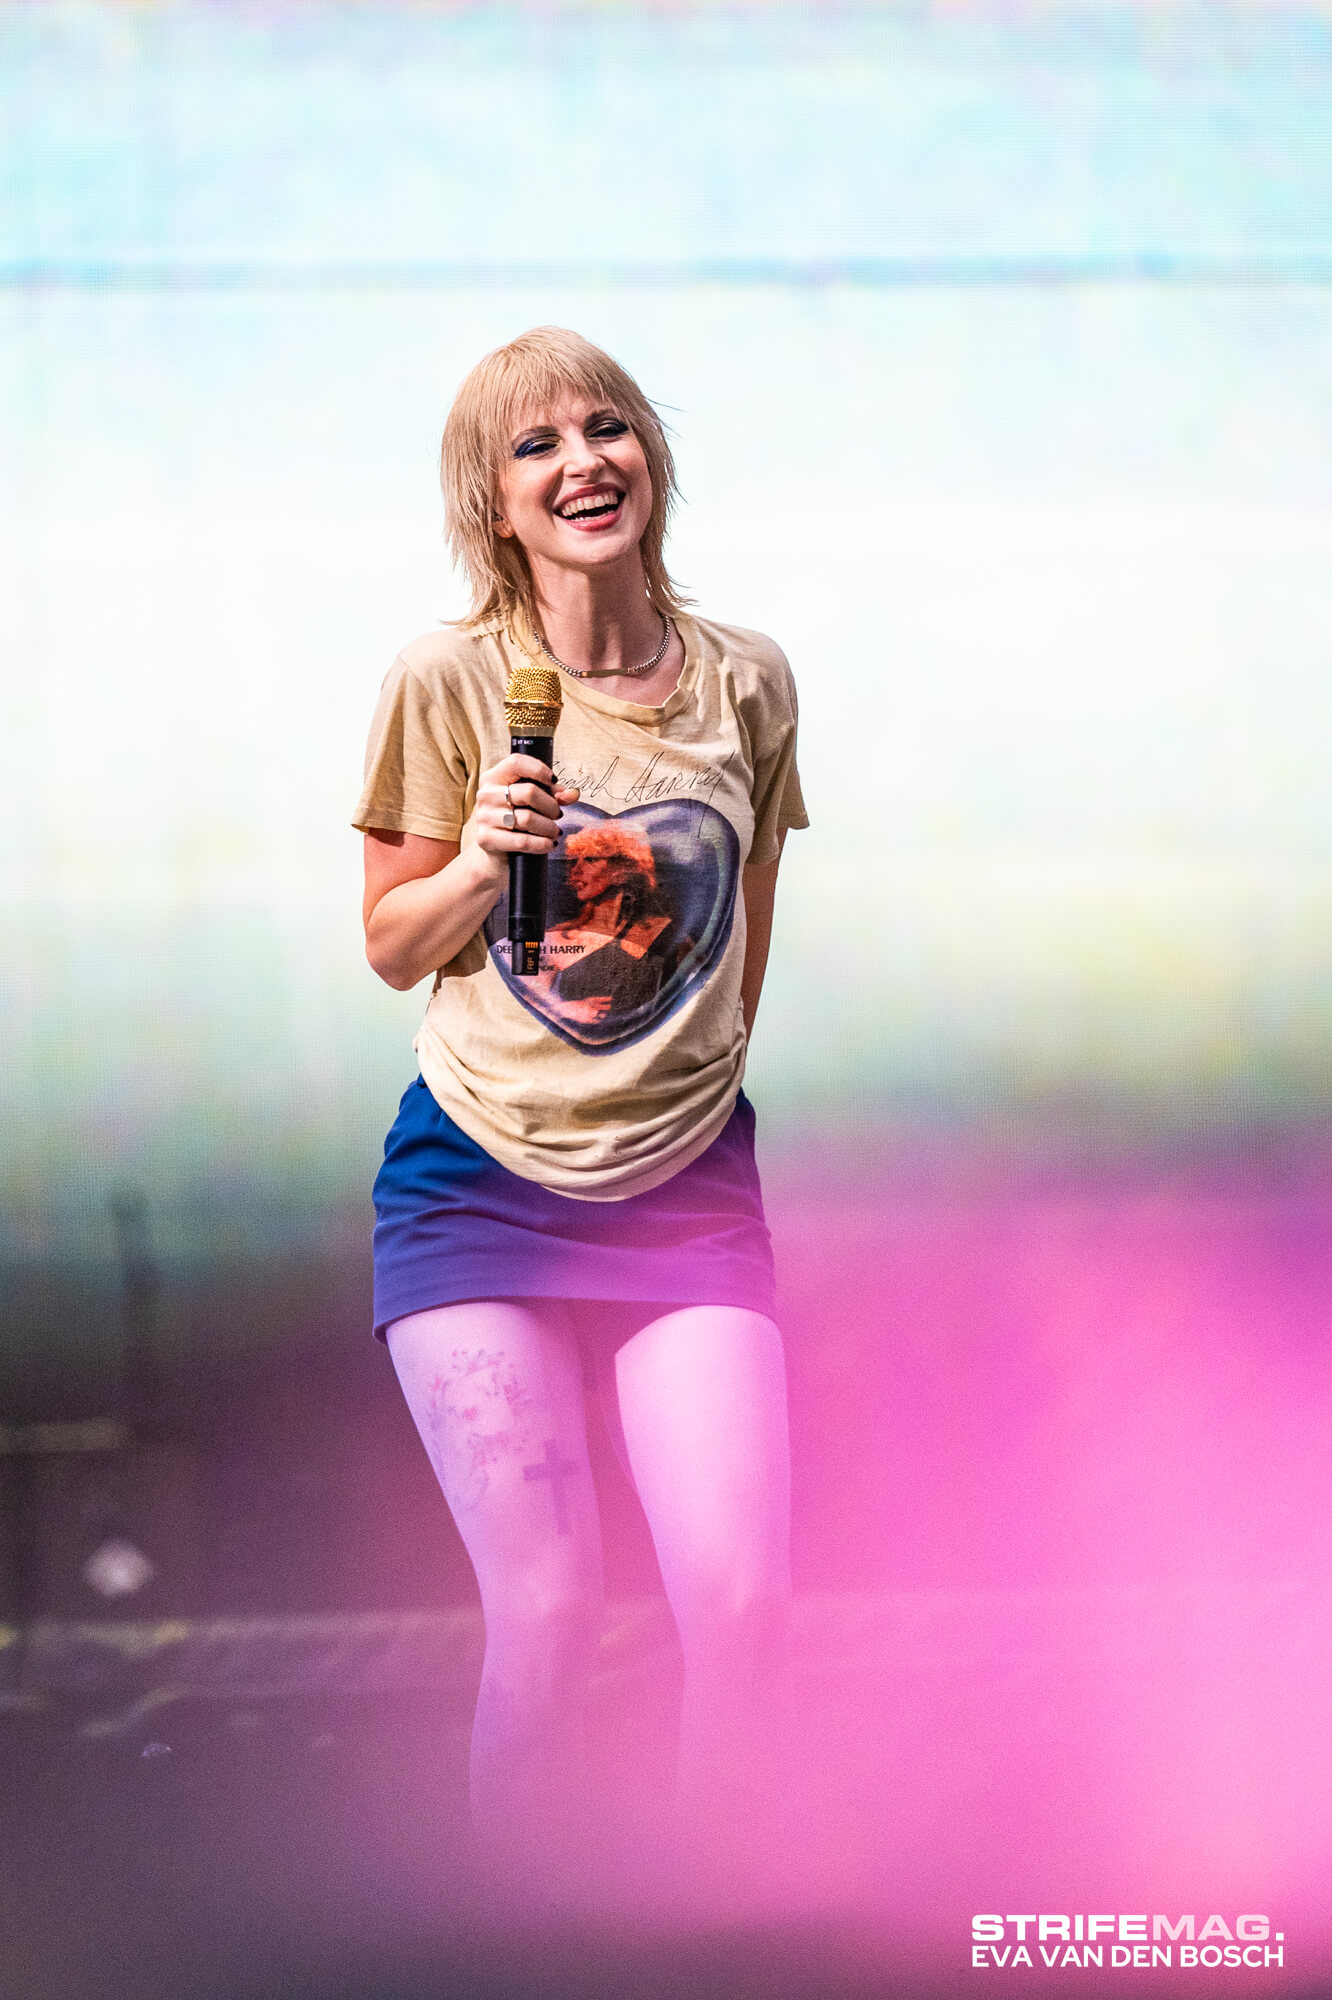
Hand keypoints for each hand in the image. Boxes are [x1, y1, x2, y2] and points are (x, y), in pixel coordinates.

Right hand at [471, 754, 579, 879]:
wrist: (497, 852)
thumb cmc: (517, 819)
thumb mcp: (533, 802)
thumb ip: (553, 794)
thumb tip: (573, 793)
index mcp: (494, 777)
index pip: (516, 763)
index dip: (539, 769)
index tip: (553, 781)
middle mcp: (486, 794)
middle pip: (529, 792)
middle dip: (551, 806)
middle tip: (558, 815)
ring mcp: (484, 817)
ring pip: (527, 819)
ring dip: (549, 827)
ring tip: (555, 831)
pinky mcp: (486, 839)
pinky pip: (522, 841)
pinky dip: (542, 844)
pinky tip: (550, 844)